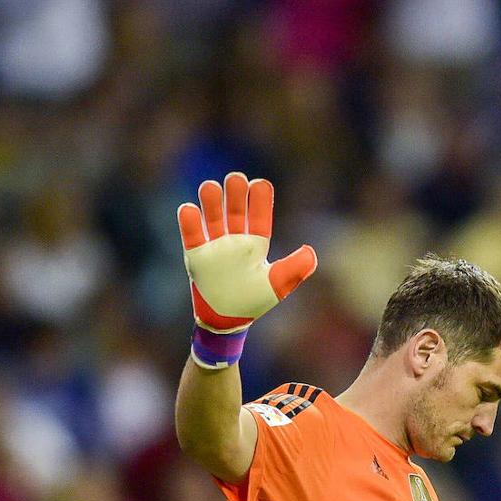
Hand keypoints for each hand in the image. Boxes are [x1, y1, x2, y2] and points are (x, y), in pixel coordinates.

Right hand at [177, 172, 316, 332]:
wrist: (226, 322)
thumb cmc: (253, 302)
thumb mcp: (277, 285)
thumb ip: (294, 269)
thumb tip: (311, 252)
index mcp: (256, 245)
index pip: (258, 218)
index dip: (259, 202)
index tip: (260, 184)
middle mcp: (235, 242)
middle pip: (234, 214)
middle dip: (234, 196)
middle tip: (235, 178)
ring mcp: (215, 248)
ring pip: (212, 220)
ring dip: (211, 204)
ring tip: (210, 187)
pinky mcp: (197, 257)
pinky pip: (192, 237)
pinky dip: (190, 224)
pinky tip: (189, 208)